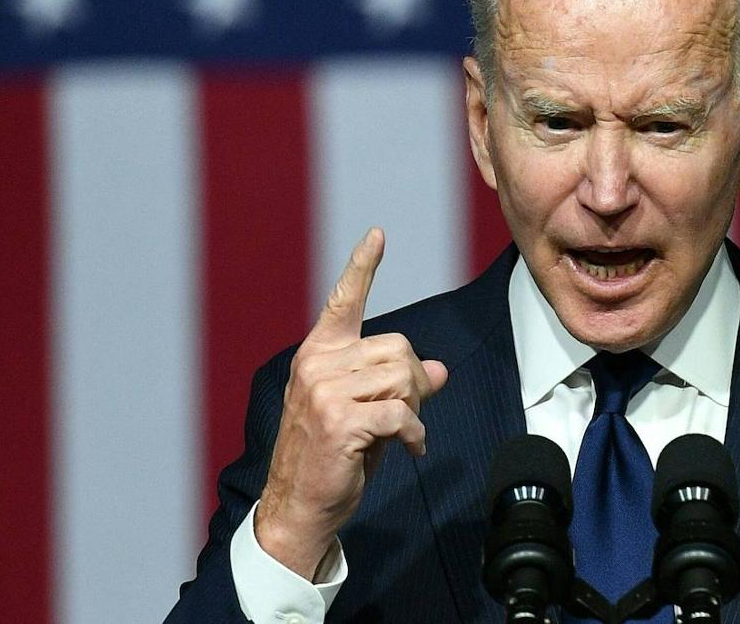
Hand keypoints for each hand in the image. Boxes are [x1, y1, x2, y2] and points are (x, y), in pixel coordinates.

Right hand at [254, 228, 448, 578]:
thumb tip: (439, 370)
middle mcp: (318, 364)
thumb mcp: (367, 412)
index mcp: (319, 354)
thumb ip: (398, 385)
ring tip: (402, 434)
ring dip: (415, 410)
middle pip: (399, 348)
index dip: (363, 266)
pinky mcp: (340, 421)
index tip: (378, 234)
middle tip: (410, 415)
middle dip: (417, 382)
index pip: (344, 300)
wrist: (299, 505)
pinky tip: (408, 450)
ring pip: (403, 378)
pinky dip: (415, 436)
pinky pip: (402, 414)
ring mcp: (325, 391)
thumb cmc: (334, 457)